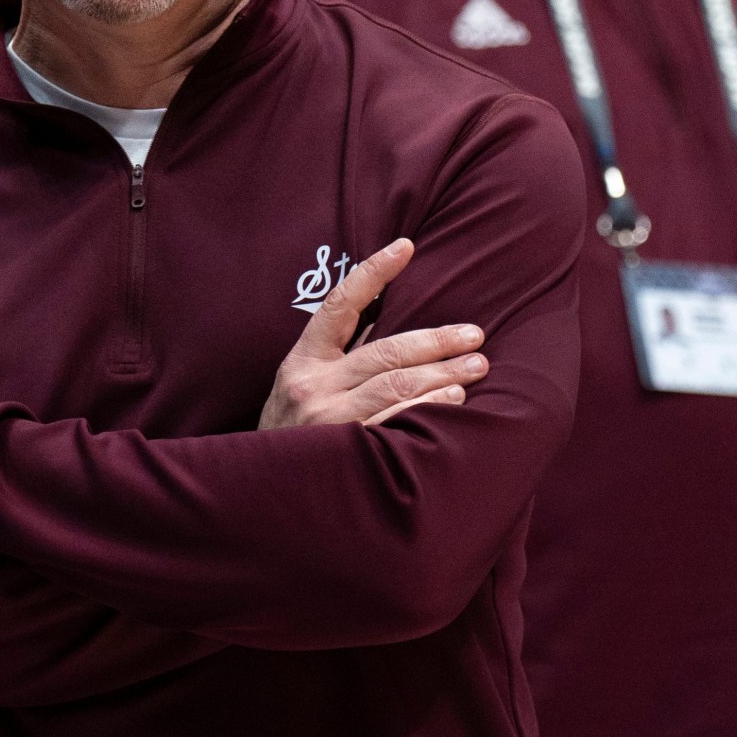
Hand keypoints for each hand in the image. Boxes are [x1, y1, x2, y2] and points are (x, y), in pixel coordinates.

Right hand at [258, 239, 487, 430]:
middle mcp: (312, 385)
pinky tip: (454, 401)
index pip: (340, 306)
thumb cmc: (292, 433)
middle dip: (436, 341)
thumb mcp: (300, 386)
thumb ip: (339, 357)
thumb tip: (384, 319)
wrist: (261, 490)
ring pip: (395, 385)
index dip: (372, 274)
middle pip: (386, 351)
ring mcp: (328, 418)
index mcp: (302, 360)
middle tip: (474, 336)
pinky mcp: (346, 449)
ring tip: (476, 367)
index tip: (404, 247)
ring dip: (443, 374)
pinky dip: (430, 408)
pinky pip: (396, 422)